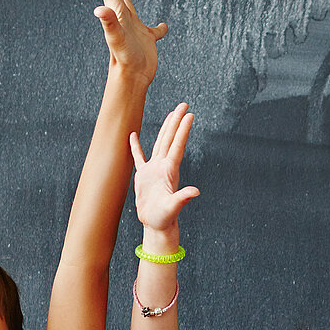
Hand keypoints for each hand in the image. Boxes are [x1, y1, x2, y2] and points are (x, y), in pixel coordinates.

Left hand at [87, 0, 165, 76]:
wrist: (132, 78)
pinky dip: (160, 28)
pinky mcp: (147, 39)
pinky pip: (154, 30)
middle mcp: (124, 18)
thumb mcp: (116, 39)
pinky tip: (164, 27)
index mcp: (117, 13)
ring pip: (130, 7)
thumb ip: (108, 23)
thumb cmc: (124, 59)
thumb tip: (99, 9)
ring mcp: (135, 29)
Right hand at [130, 103, 198, 232]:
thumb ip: (183, 198)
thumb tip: (196, 192)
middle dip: (177, 121)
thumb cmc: (164, 217)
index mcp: (170, 170)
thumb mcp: (173, 207)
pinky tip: (133, 136)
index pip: (178, 145)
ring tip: (170, 114)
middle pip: (171, 138)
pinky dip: (136, 146)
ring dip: (165, 128)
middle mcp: (163, 166)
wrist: (156, 224)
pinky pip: (139, 157)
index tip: (190, 114)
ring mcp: (154, 170)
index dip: (183, 129)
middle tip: (184, 105)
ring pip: (159, 143)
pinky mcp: (143, 176)